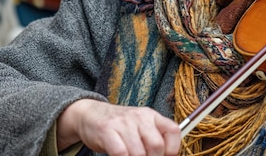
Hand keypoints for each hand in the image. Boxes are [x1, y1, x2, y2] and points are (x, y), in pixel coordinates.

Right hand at [57, 99, 180, 155]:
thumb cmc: (120, 126)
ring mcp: (123, 123)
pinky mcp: (107, 131)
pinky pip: (121, 153)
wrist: (92, 114)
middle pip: (157, 145)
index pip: (173, 130)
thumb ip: (153, 138)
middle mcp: (140, 116)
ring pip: (138, 153)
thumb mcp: (140, 126)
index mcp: (152, 115)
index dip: (172, 149)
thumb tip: (167, 155)